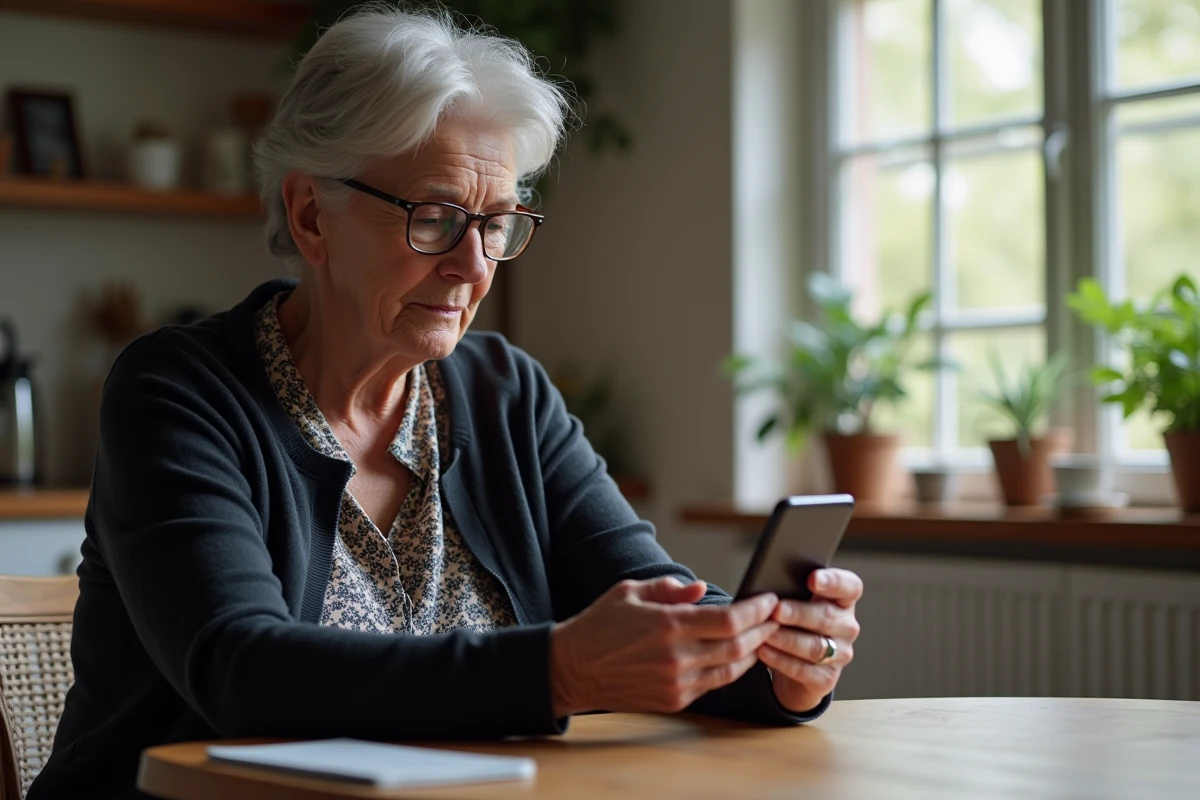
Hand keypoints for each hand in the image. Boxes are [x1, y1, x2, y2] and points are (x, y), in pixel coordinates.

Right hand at [550, 577, 779, 716]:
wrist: (571, 670)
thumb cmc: (598, 625)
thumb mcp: (629, 592)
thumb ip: (669, 589)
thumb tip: (702, 590)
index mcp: (667, 626)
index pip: (728, 620)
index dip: (755, 610)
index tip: (769, 600)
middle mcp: (676, 658)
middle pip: (737, 646)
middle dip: (763, 630)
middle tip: (777, 616)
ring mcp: (676, 683)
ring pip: (731, 669)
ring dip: (752, 652)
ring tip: (763, 635)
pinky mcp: (673, 700)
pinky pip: (713, 684)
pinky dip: (730, 669)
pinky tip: (737, 655)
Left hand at [758, 568, 862, 713]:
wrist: (794, 663)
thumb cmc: (794, 623)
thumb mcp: (795, 602)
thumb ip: (791, 589)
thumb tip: (769, 584)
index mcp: (843, 600)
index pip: (849, 586)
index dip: (833, 581)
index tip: (812, 579)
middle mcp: (847, 626)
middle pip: (827, 617)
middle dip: (799, 613)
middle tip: (777, 610)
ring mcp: (841, 654)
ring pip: (815, 646)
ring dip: (787, 639)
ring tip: (765, 633)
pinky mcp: (827, 678)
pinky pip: (804, 670)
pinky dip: (781, 660)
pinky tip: (764, 651)